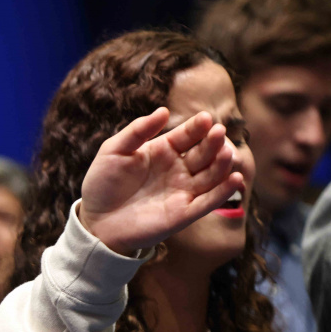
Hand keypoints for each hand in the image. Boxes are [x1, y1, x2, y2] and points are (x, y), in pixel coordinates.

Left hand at [78, 108, 243, 253]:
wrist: (95, 221)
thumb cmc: (102, 183)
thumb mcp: (114, 151)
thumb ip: (137, 131)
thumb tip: (164, 111)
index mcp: (163, 150)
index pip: (187, 135)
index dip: (197, 127)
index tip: (205, 119)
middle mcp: (178, 169)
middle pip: (204, 153)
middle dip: (213, 143)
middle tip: (219, 132)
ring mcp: (183, 191)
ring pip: (212, 175)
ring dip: (222, 164)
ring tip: (227, 153)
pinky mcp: (184, 213)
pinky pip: (208, 202)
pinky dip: (223, 192)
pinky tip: (235, 179)